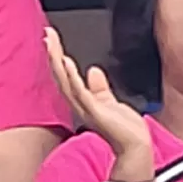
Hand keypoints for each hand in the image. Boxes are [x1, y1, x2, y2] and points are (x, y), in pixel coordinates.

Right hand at [45, 28, 155, 180]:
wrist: (135, 147)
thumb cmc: (124, 130)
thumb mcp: (111, 102)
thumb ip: (100, 87)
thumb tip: (93, 70)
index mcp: (83, 101)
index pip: (66, 76)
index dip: (58, 58)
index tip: (52, 39)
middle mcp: (80, 105)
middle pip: (61, 76)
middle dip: (54, 55)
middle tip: (47, 34)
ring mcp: (86, 108)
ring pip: (66, 82)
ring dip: (57, 62)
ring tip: (51, 45)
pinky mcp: (95, 112)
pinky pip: (80, 92)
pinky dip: (72, 77)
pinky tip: (67, 63)